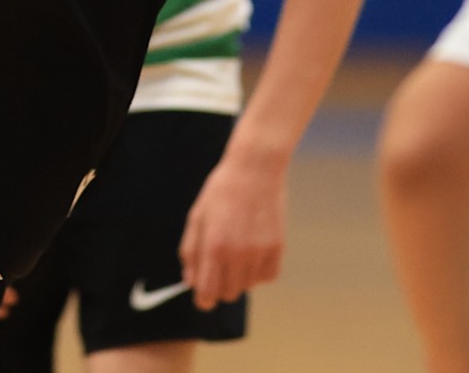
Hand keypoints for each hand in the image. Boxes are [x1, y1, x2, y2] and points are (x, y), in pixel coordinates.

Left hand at [177, 150, 287, 307]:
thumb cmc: (222, 191)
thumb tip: (190, 281)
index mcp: (214, 246)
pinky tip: (254, 252)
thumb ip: (191, 251)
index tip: (203, 296)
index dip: (203, 299)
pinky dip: (260, 271)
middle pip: (228, 294)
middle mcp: (238, 253)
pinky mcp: (278, 247)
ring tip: (238, 250)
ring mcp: (260, 252)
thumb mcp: (197, 216)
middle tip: (220, 265)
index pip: (207, 293)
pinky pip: (268, 277)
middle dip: (220, 285)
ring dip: (240, 276)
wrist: (256, 168)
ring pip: (248, 286)